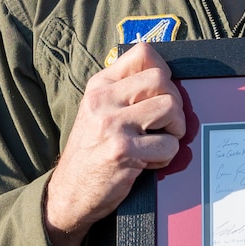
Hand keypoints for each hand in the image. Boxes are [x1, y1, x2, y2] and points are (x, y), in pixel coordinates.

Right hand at [46, 44, 185, 245]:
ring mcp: (112, 124)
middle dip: (175, 103)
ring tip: (160, 142)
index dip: (164, 71)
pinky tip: (149, 162)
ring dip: (175, 130)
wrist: (69, 192)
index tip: (161, 93)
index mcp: (100, 86)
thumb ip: (124, 91)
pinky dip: (166, 157)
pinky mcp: (122, 150)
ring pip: (170, 107)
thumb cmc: (92, 152)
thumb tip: (165, 76)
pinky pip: (168, 145)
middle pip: (161, 79)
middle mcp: (103, 99)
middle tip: (167, 123)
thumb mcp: (98, 111)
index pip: (142, 53)